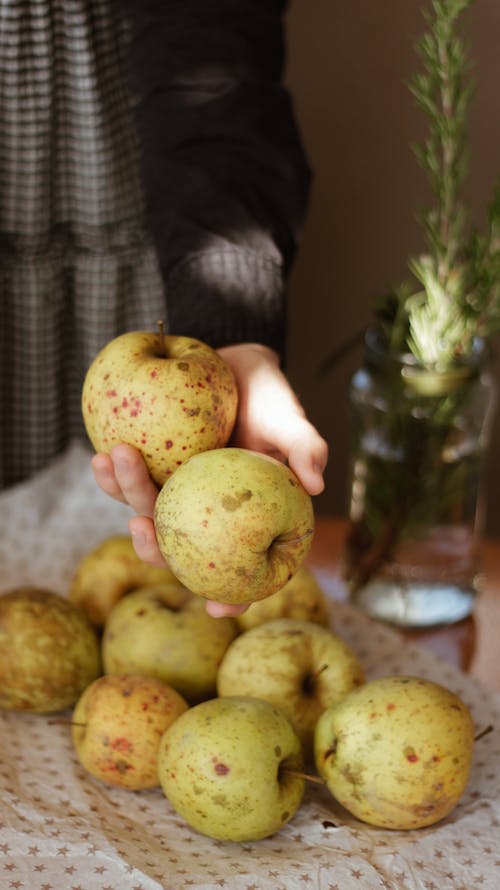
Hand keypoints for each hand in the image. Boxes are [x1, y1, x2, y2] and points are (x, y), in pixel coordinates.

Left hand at [91, 342, 327, 617]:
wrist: (235, 367)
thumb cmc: (270, 399)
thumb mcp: (290, 420)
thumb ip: (305, 447)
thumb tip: (316, 484)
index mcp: (247, 521)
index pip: (244, 568)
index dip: (233, 595)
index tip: (215, 607)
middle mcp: (210, 519)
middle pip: (183, 552)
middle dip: (156, 551)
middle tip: (141, 526)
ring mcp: (179, 498)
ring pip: (149, 516)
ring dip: (127, 497)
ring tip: (115, 463)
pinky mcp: (155, 471)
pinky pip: (128, 482)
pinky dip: (111, 475)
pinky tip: (100, 459)